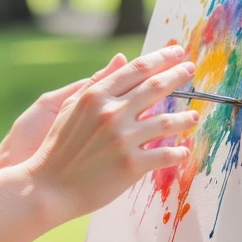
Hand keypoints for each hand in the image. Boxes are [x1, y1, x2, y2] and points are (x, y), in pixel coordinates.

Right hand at [26, 46, 199, 225]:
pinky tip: (183, 151)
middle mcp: (112, 114)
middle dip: (178, 76)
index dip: (162, 58)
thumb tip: (122, 58)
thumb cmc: (58, 148)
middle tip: (190, 71)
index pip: (137, 69)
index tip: (178, 54)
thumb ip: (97, 82)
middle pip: (155, 87)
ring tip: (193, 117)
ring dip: (185, 117)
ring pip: (167, 122)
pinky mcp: (131, 166)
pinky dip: (178, 152)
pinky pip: (165, 155)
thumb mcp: (70, 107)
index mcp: (97, 96)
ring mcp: (123, 140)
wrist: (48, 188)